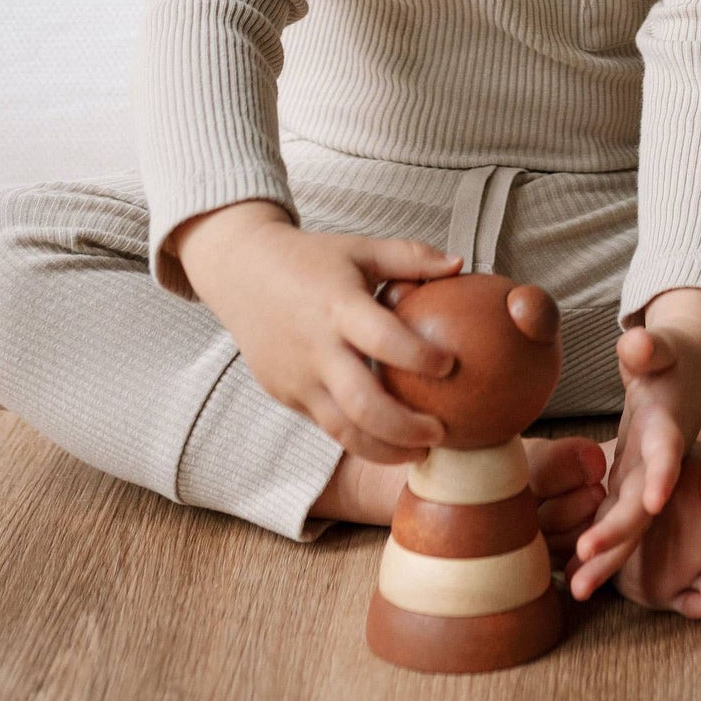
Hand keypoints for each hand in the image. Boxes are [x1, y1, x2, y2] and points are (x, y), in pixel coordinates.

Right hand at [177, 204, 464, 464]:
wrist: (241, 271)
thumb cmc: (311, 259)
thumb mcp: (361, 249)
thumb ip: (410, 257)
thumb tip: (460, 265)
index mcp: (339, 306)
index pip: (383, 339)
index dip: (419, 357)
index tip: (451, 366)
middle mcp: (316, 347)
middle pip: (363, 404)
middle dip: (407, 428)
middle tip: (442, 432)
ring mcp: (297, 377)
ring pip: (342, 430)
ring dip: (385, 449)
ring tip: (420, 452)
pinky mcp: (285, 394)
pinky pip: (325, 425)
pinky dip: (358, 439)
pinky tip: (388, 441)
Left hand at [567, 288, 700, 598]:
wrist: (687, 375)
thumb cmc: (669, 356)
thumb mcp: (661, 347)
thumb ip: (650, 347)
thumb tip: (636, 343)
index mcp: (668, 426)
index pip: (666, 453)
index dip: (661, 476)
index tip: (653, 503)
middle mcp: (659, 462)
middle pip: (642, 504)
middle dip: (618, 535)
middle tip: (586, 563)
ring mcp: (645, 477)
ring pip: (627, 525)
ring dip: (604, 557)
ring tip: (573, 590)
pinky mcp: (630, 484)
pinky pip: (613, 522)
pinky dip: (597, 548)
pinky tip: (569, 574)